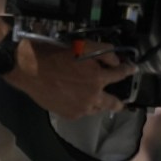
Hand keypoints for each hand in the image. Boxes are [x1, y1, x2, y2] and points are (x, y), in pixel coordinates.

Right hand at [10, 41, 135, 119]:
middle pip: (113, 103)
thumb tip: (117, 59)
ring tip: (99, 101)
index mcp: (97, 79)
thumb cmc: (54, 53)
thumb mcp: (81, 45)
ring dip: (100, 104)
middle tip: (122, 102)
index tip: (132, 70)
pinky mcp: (69, 115)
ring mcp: (81, 109)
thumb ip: (104, 52)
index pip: (120, 74)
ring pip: (97, 109)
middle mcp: (92, 97)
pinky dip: (84, 106)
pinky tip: (79, 101)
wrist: (28, 69)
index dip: (128, 70)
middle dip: (119, 101)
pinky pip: (83, 112)